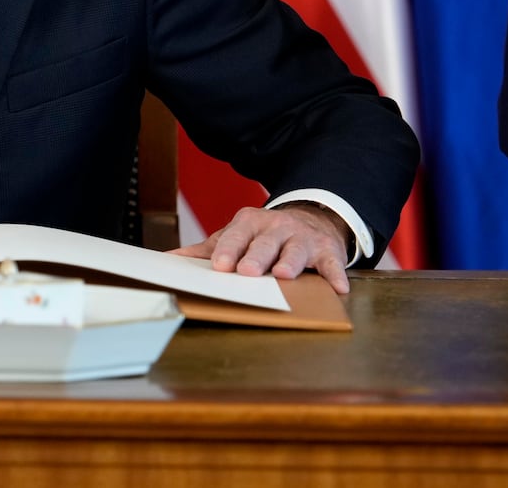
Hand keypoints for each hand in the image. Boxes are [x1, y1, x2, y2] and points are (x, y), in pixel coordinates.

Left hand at [168, 203, 352, 293]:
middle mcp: (276, 227)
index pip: (235, 236)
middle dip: (255, 256)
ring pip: (295, 250)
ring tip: (284, 275)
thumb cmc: (263, 235)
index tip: (219, 265)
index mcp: (249, 223)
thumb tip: (170, 260)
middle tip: (246, 272)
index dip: (228, 250)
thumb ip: (207, 249)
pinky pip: (331, 262)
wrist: (308, 219)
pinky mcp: (327, 251)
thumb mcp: (235, 236)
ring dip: (290, 262)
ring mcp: (302, 238)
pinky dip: (335, 274)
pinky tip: (337, 287)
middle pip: (264, 243)